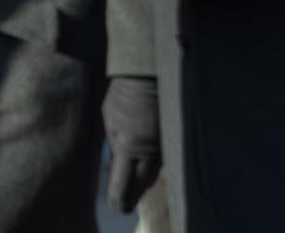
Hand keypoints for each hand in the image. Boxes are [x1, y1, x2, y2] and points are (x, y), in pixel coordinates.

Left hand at [102, 75, 160, 213]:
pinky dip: (155, 166)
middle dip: (134, 194)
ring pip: (155, 173)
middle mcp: (150, 151)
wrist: (149, 76)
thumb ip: (115, 142)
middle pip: (143, 183)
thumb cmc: (123, 95)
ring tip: (135, 189)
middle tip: (125, 205)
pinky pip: (164, 160)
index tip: (117, 208)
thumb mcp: (110, 119)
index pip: (123, 183)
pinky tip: (149, 168)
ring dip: (145, 181)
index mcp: (129, 147)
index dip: (120, 198)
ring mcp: (164, 146)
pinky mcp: (174, 140)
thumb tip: (118, 161)